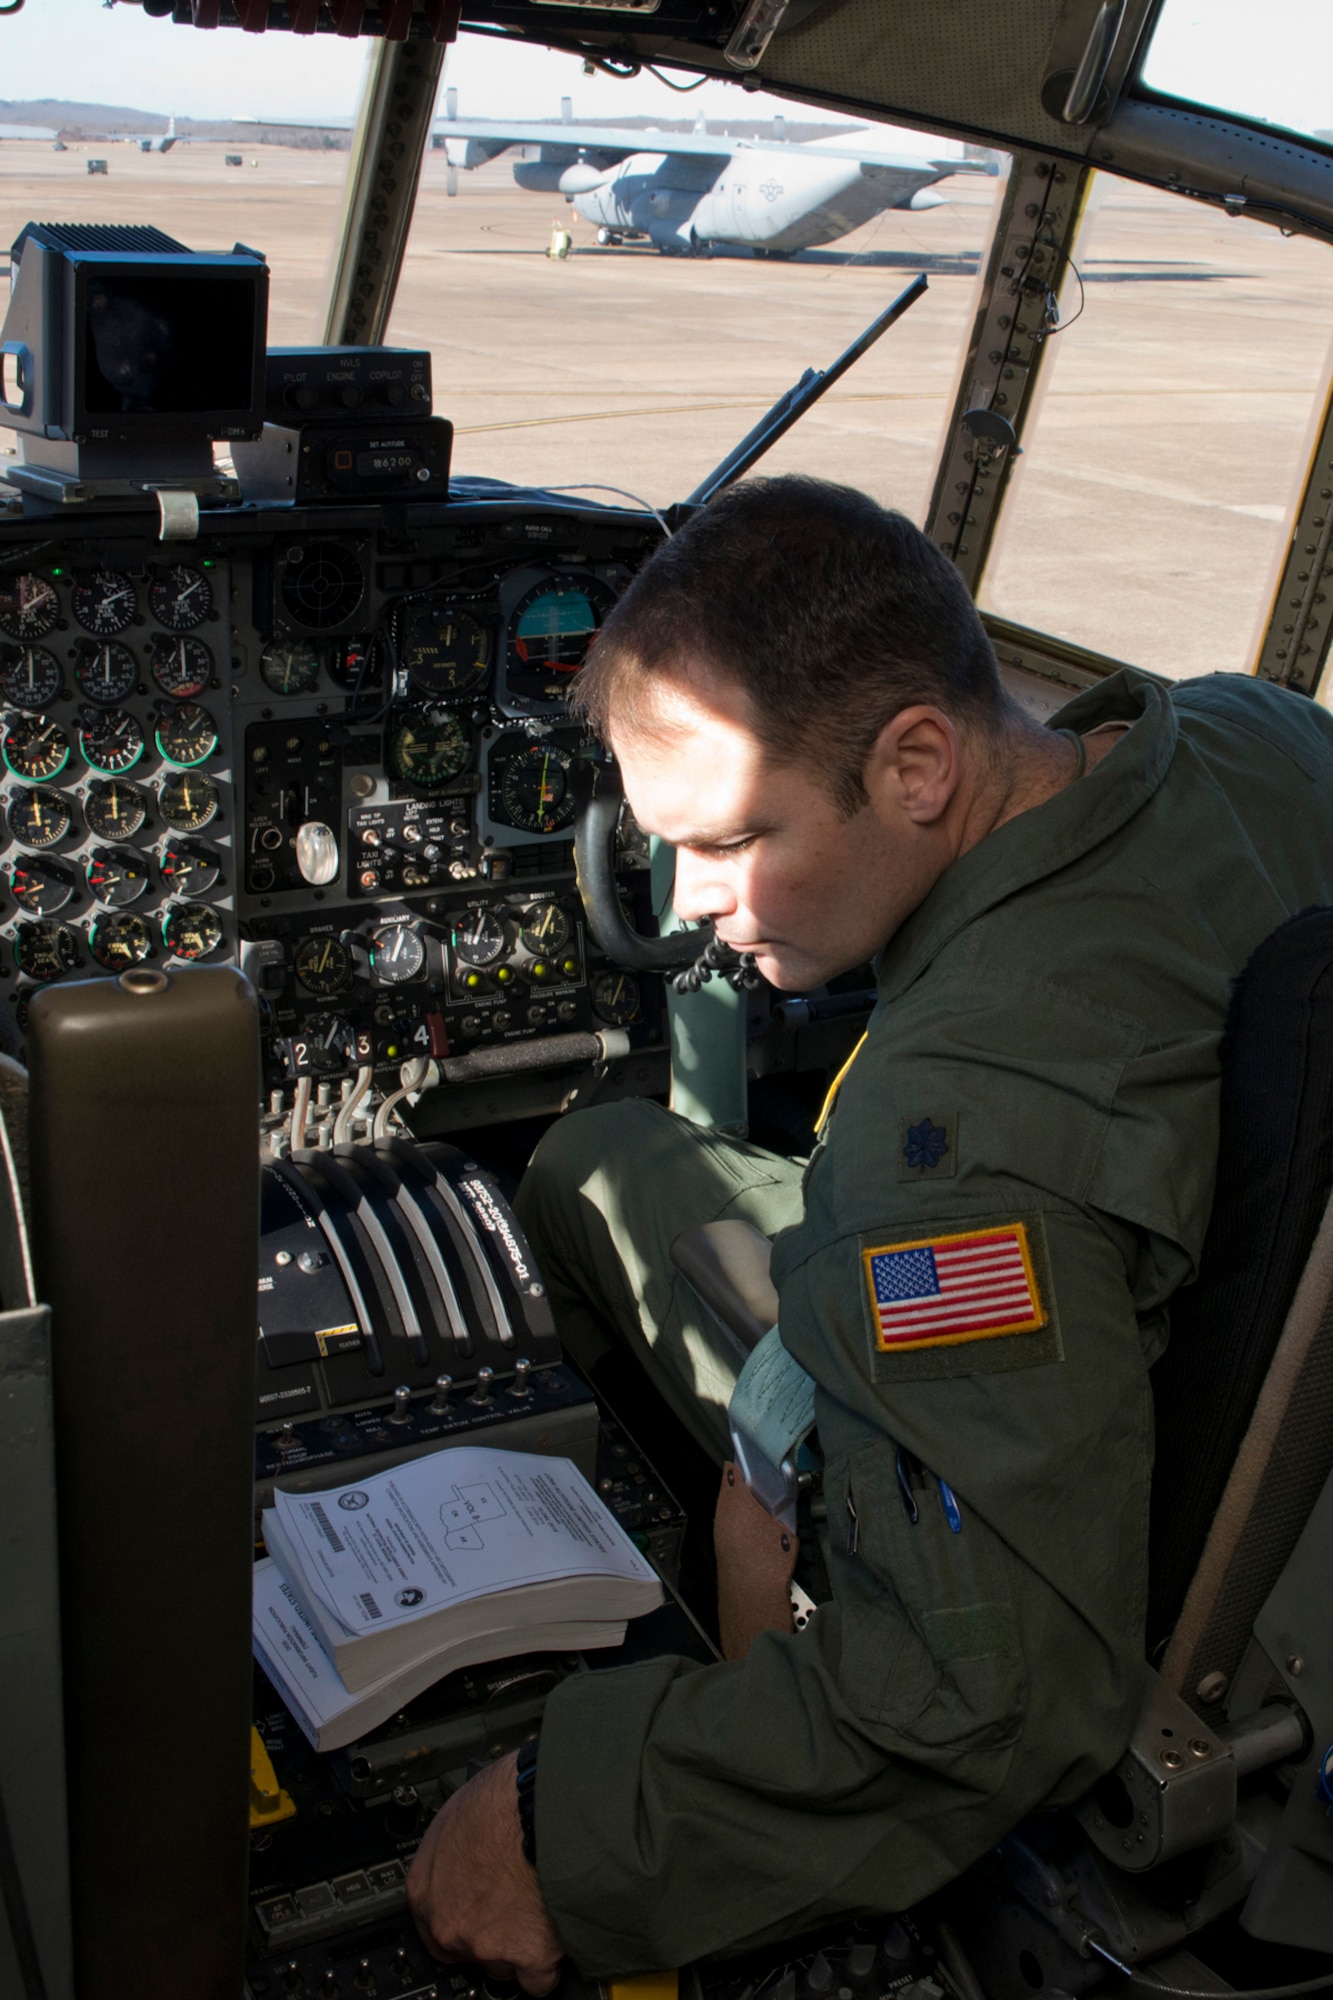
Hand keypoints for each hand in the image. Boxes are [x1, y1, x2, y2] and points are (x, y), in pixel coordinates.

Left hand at [407, 1749, 563, 1995]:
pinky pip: (538, 1978)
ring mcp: (486, 1944)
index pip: (433, 1923)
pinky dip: (548, 1963)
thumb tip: (467, 1850)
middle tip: (512, 1903)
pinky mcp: (528, 1955)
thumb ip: (454, 1850)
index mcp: (426, 1889)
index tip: (476, 1910)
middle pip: (465, 1948)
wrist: (542, 1806)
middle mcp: (449, 1923)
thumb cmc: (504, 1797)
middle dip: (488, 1932)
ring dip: (519, 1943)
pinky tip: (555, 1936)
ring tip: (539, 1905)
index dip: (461, 1914)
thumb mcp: (457, 1813)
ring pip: (501, 1962)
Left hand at [714, 1461, 797, 1660]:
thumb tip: (783, 1487)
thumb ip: (781, 1504)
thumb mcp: (784, 1526)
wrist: (751, 1597)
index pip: (736, 1467)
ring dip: (746, 1496)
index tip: (763, 1454)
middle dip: (749, 1477)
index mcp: (736, 1499)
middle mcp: (723, 1509)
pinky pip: (731, 1516)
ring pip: (730, 1500)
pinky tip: (760, 1522)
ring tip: (768, 1498)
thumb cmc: (769, 1560)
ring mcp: (719, 1526)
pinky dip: (743, 1513)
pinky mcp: (721, 1541)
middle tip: (770, 1476)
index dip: (749, 1457)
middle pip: (731, 1482)